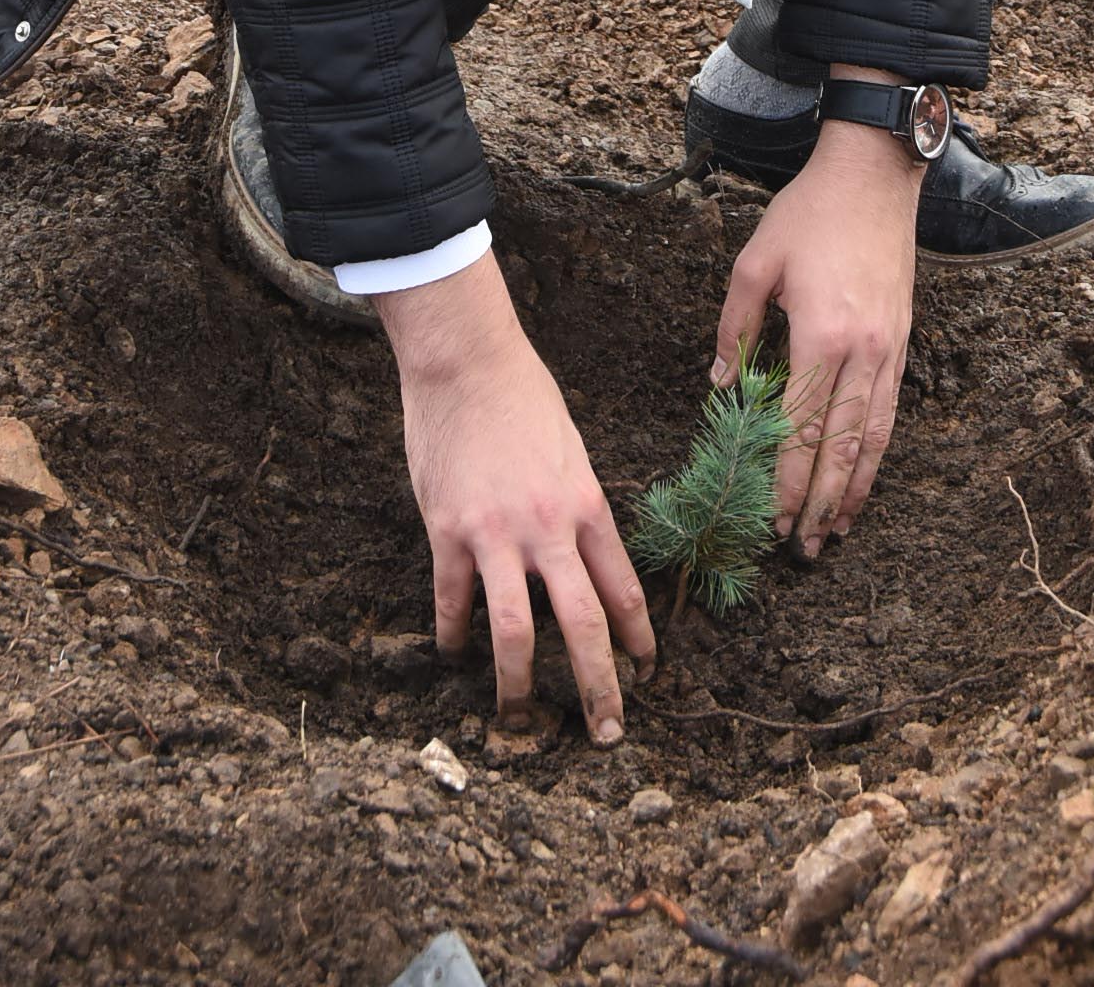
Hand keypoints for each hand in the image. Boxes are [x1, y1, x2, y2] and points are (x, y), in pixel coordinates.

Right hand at [376, 250, 654, 739]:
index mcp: (587, 505)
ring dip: (519, 684)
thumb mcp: (572, 450)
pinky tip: (454, 652)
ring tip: (520, 719)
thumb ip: (577, 507)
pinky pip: (453, 599)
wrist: (468, 361)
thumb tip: (584, 560)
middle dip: (600, 686)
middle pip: (583, 625)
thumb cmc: (524, 397)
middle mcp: (549, 527)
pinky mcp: (448, 531)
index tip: (645, 673)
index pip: (622, 589)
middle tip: (608, 732)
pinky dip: (454, 633)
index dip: (636, 639)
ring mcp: (496, 533)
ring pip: (513, 632)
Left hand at [712, 81, 919, 557]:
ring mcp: (887, 350)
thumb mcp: (756, 264)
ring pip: (873, 439)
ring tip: (836, 532)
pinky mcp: (901, 342)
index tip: (769, 522)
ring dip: (853, 491)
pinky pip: (890, 413)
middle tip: (801, 549)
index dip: (784, 482)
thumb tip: (722, 389)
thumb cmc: (809, 214)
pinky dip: (877, 455)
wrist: (874, 175)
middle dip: (819, 504)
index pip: (799, 429)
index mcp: (819, 336)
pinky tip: (864, 479)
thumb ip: (735, 331)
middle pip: (841, 448)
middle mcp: (861, 352)